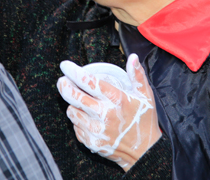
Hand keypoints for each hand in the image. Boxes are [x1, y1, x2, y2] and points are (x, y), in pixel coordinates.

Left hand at [57, 54, 161, 170]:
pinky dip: (77, 120)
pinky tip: (85, 116)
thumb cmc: (145, 121)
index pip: (89, 82)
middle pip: (74, 96)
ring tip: (77, 100)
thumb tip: (132, 57)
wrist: (146, 154)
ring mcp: (97, 130)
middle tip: (63, 80)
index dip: (74, 72)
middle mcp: (105, 114)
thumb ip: (138, 75)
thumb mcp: (146, 96)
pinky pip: (75, 127)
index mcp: (117, 100)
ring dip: (72, 104)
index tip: (65, 65)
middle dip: (64, 85)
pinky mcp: (92, 142)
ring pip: (72, 111)